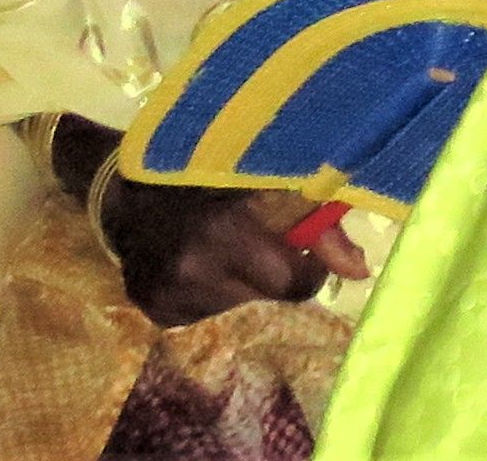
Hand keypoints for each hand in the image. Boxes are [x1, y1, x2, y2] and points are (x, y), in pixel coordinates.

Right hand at [99, 175, 362, 323]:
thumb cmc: (208, 174)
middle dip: (278, 273)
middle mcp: (193, 268)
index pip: (295, 280)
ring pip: (239, 303)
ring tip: (222, 246)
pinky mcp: (153, 310)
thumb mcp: (264, 182)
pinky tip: (196, 262)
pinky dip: (212, 290)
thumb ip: (318, 224)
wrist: (127, 192)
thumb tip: (360, 272)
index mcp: (227, 228)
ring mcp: (168, 294)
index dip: (311, 268)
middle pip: (269, 294)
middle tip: (263, 244)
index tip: (307, 251)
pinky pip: (206, 311)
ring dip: (243, 280)